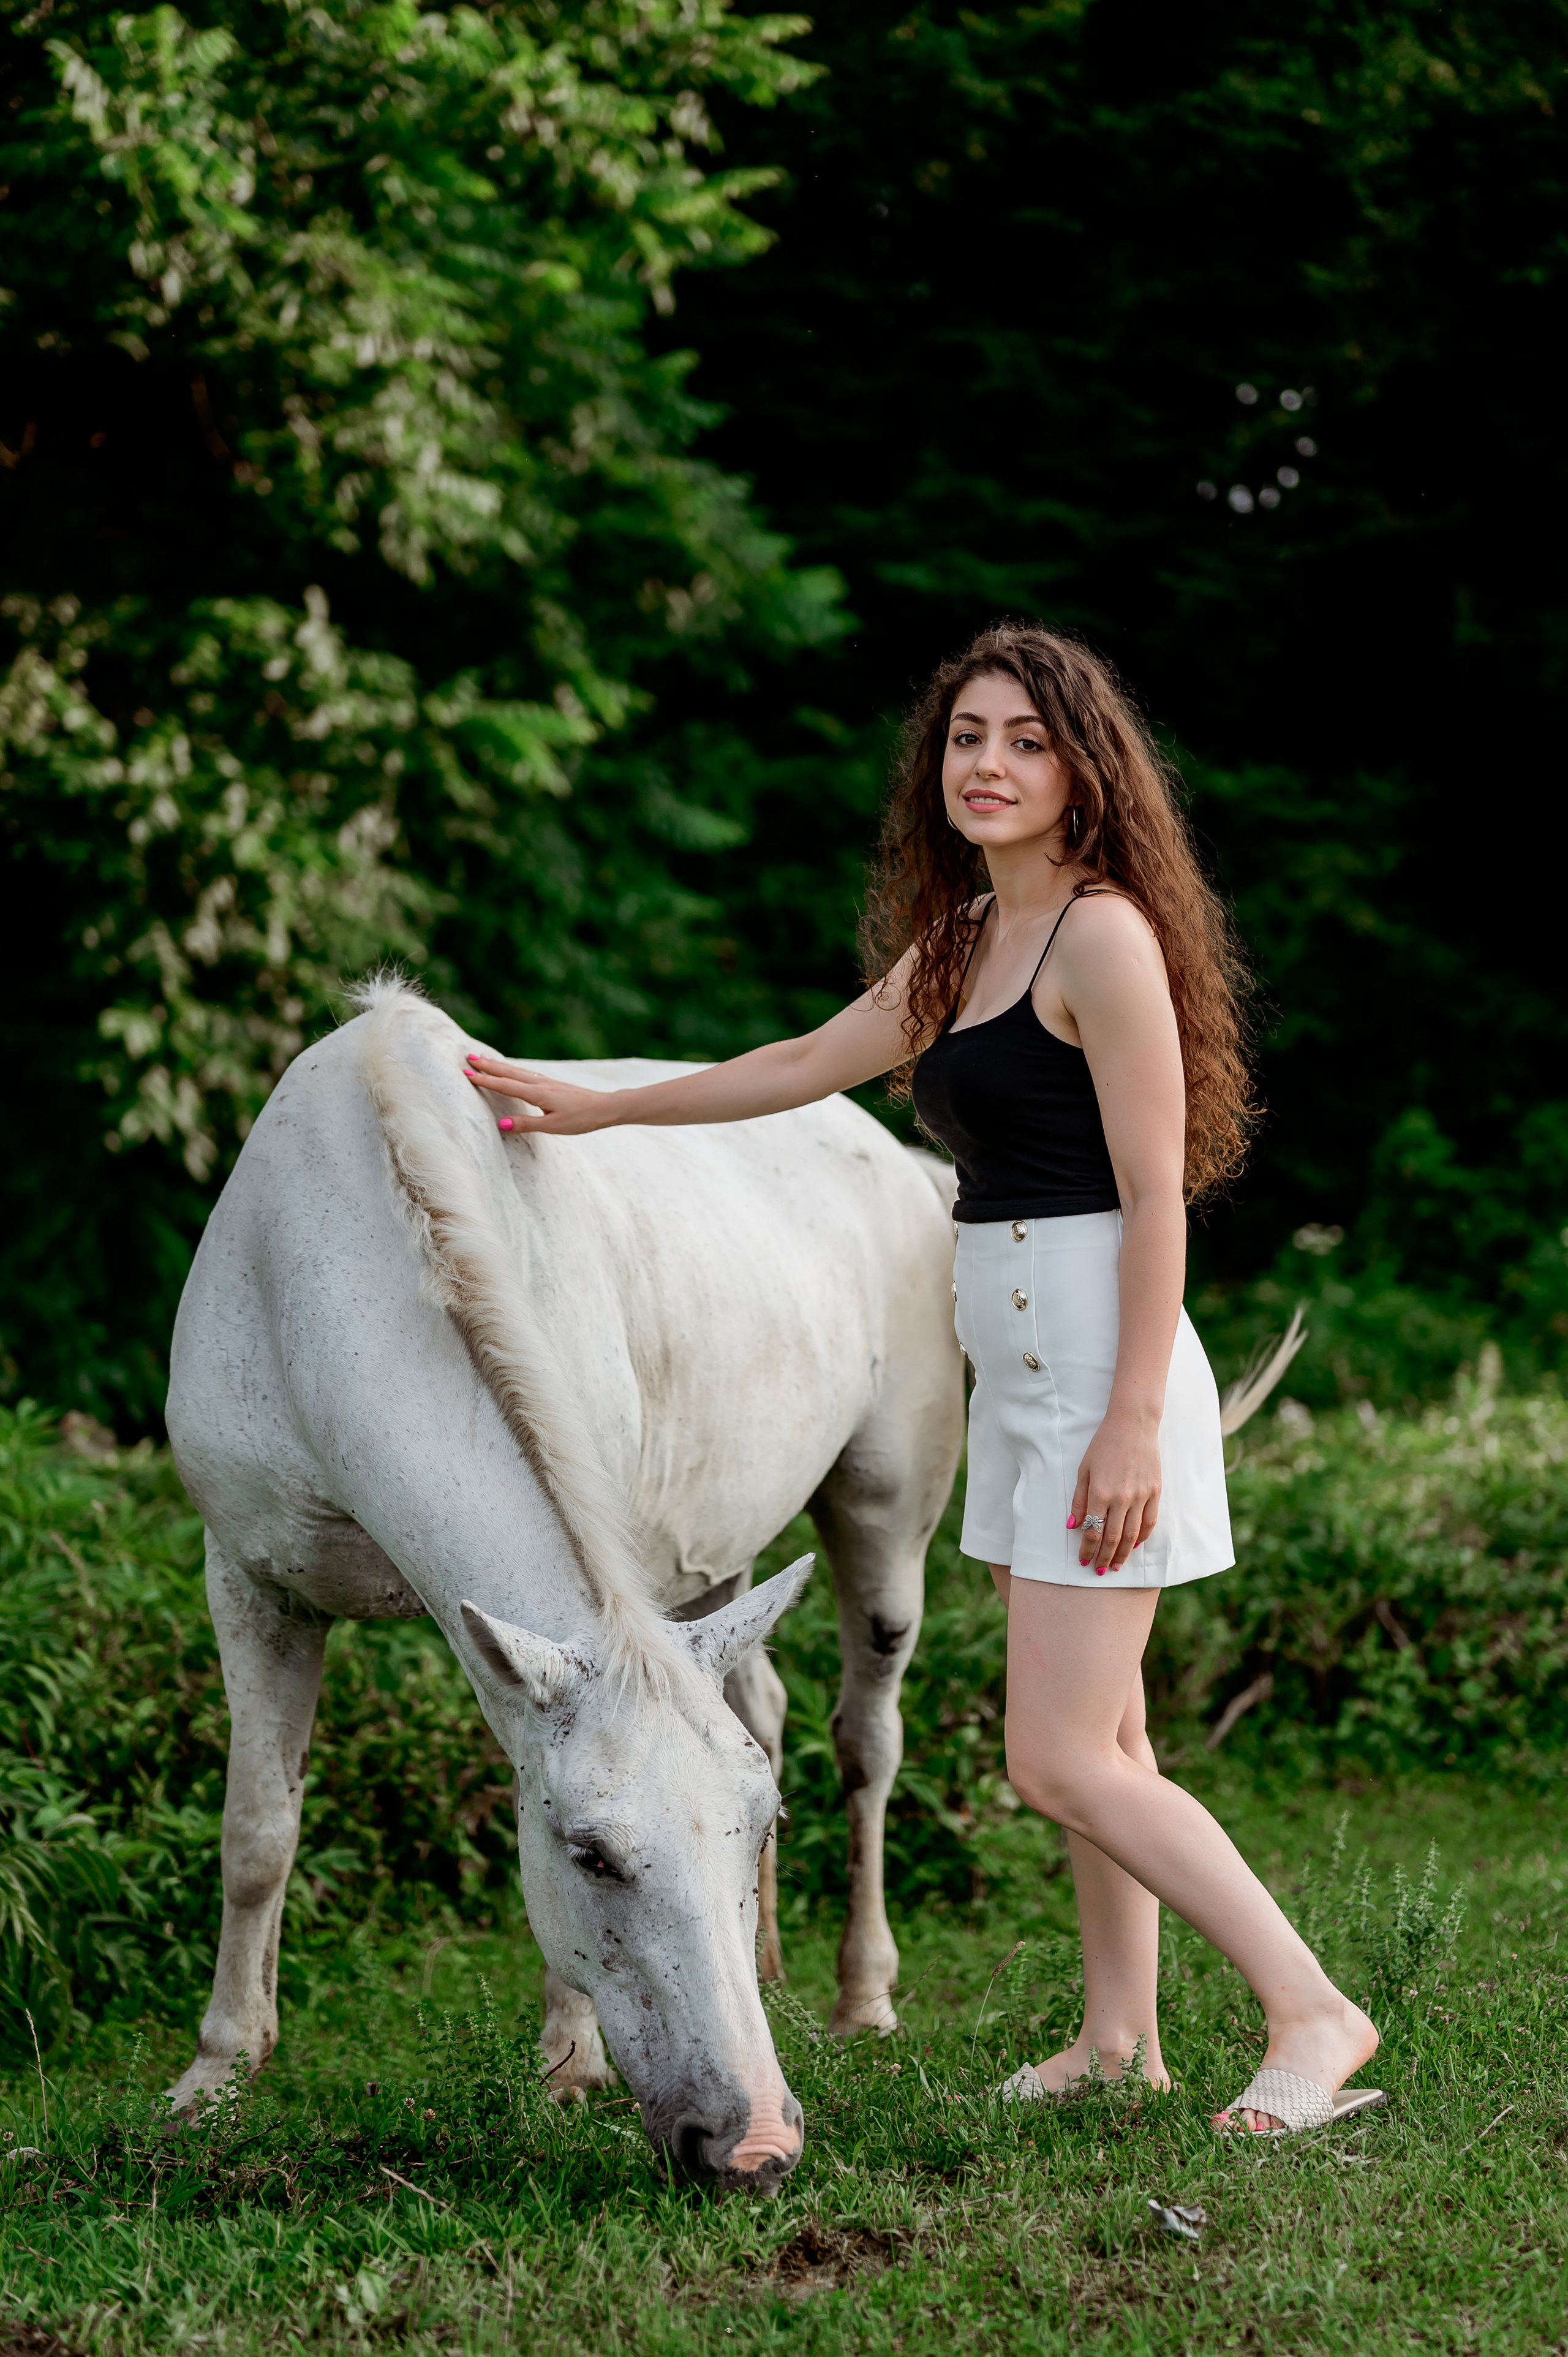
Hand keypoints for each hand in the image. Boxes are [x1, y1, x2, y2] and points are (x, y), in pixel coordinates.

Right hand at [462, 1051, 619, 1134]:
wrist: (603, 1107)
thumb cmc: (580, 1119)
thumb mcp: (553, 1126)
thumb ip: (526, 1124)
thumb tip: (500, 1124)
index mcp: (537, 1093)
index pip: (505, 1085)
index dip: (485, 1080)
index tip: (466, 1074)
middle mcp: (539, 1083)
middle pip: (508, 1072)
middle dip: (487, 1066)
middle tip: (468, 1057)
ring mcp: (546, 1082)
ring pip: (517, 1071)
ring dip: (499, 1065)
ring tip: (483, 1059)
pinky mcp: (551, 1083)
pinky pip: (526, 1073)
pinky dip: (513, 1069)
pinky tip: (511, 1069)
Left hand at [1069, 1410, 1160, 1573]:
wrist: (1133, 1425)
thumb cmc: (1103, 1445)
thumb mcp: (1083, 1469)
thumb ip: (1079, 1499)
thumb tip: (1072, 1526)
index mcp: (1100, 1492)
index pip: (1093, 1531)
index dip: (1087, 1549)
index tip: (1083, 1561)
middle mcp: (1121, 1497)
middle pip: (1112, 1537)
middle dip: (1104, 1557)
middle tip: (1099, 1570)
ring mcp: (1141, 1495)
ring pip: (1133, 1534)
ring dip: (1122, 1553)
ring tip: (1116, 1566)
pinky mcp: (1155, 1491)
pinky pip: (1150, 1521)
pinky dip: (1142, 1537)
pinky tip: (1134, 1546)